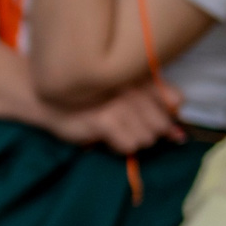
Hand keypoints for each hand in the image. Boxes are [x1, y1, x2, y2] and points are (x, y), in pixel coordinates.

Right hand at [50, 81, 185, 154]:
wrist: (46, 99)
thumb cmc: (87, 100)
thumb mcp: (124, 96)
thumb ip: (154, 109)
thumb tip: (180, 136)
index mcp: (139, 77)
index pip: (174, 100)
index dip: (165, 114)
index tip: (148, 116)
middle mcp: (132, 88)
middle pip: (161, 124)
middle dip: (147, 131)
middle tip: (125, 126)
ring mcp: (119, 104)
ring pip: (147, 138)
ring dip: (132, 140)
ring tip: (114, 131)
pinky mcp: (104, 120)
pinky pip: (130, 144)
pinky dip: (120, 147)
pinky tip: (107, 138)